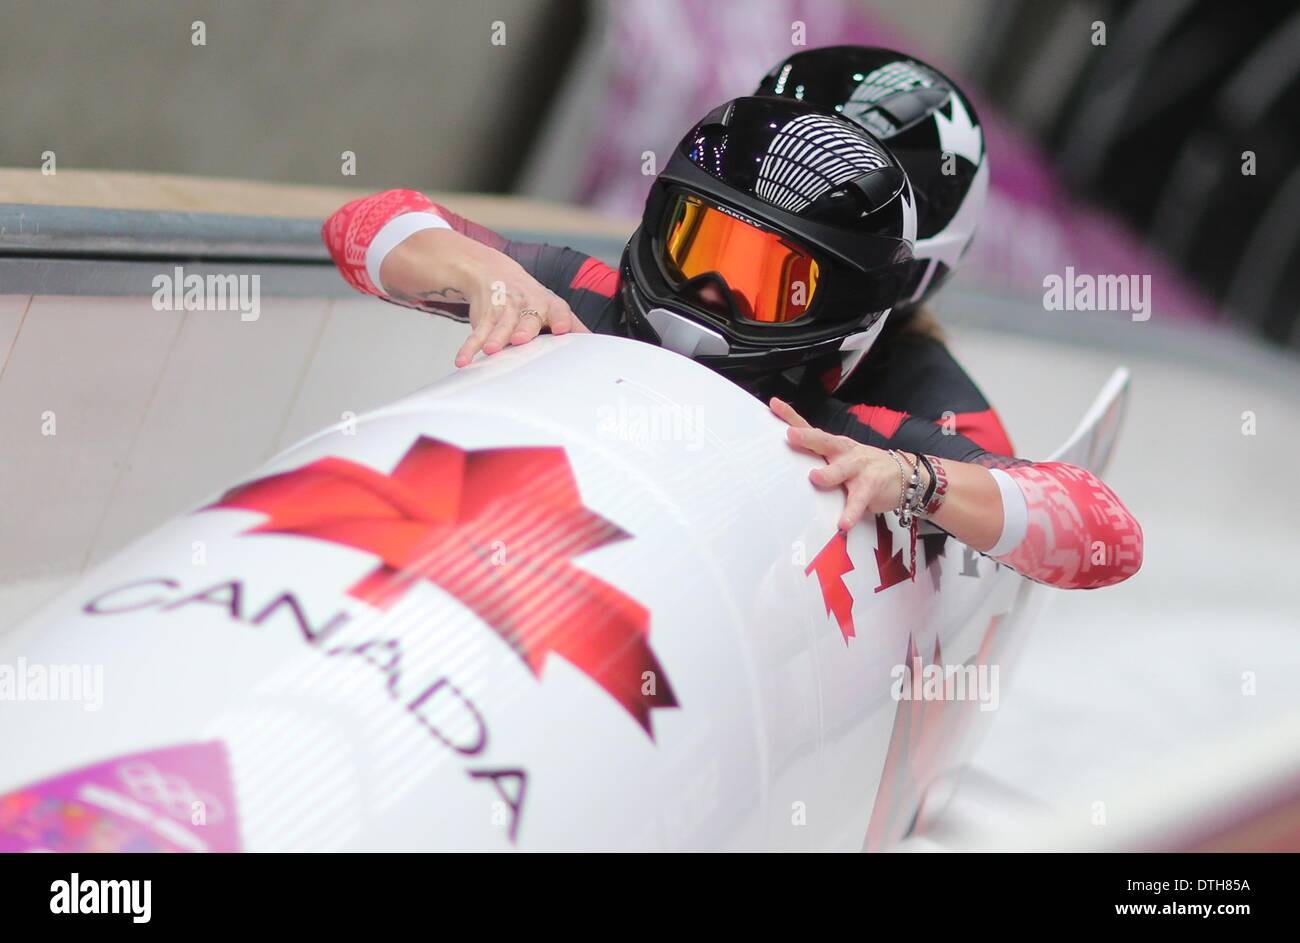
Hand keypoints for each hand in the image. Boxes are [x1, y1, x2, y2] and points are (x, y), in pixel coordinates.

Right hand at [380, 228, 588, 367]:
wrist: (491, 271)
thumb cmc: (530, 299)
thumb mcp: (552, 308)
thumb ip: (574, 327)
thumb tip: (600, 346)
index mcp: (548, 303)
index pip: (558, 309)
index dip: (560, 319)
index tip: (561, 330)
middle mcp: (527, 304)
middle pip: (527, 316)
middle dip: (524, 328)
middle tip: (520, 339)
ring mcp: (503, 309)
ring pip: (500, 324)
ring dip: (495, 337)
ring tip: (491, 351)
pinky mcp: (483, 316)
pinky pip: (476, 333)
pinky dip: (469, 347)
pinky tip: (463, 361)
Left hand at [769, 397, 906, 530]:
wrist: (904, 475)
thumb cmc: (863, 468)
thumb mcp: (840, 458)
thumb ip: (817, 459)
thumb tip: (782, 462)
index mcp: (834, 445)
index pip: (810, 428)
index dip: (791, 416)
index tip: (774, 405)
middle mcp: (844, 452)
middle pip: (824, 442)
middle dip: (808, 437)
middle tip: (791, 435)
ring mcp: (859, 468)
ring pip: (842, 469)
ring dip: (829, 473)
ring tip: (816, 477)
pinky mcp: (871, 487)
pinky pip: (858, 501)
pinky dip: (851, 512)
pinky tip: (843, 522)